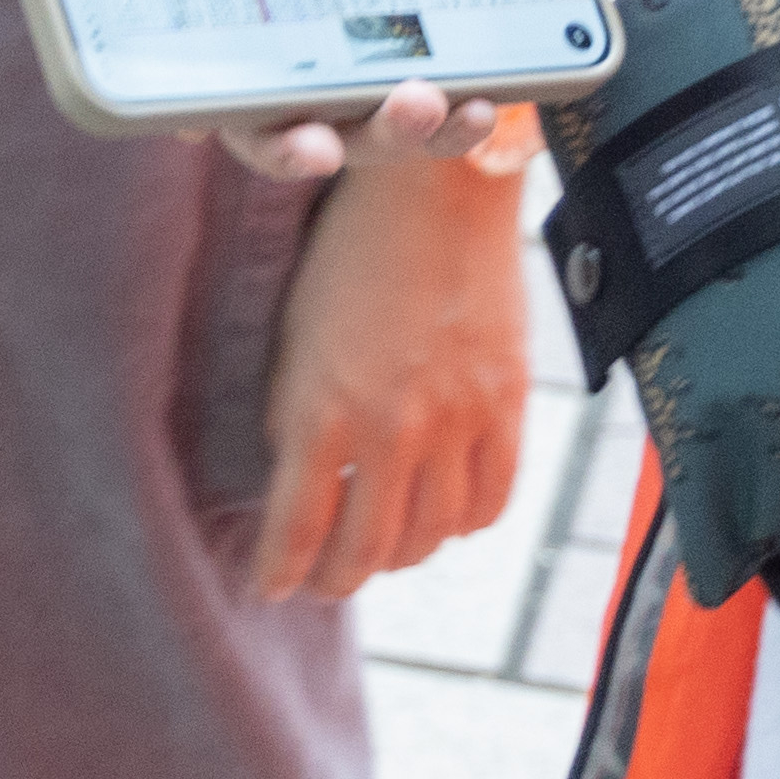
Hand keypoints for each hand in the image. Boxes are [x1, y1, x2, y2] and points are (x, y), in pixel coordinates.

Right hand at [177, 0, 548, 181]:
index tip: (205, 124)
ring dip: (394, 135)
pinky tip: (481, 101)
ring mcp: (357, 62)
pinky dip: (455, 121)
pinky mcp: (422, 55)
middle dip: (301, 148)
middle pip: (280, 129)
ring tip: (427, 103)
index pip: (195, 80)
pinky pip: (435, 113)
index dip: (200, 118)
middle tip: (324, 146)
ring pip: (365, 132)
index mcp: (223, 4)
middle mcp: (285, 52)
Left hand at [249, 140, 540, 601]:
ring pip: (432, 536)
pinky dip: (464, 524)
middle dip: (337, 578)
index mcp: (321, 409)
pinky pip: (492, 501)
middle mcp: (391, 428)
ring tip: (380, 550)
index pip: (298, 529)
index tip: (271, 588)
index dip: (282, 572)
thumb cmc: (346, 254)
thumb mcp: (295, 337)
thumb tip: (302, 489)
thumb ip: (299, 418)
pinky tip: (442, 517)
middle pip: (369, 550)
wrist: (433, 190)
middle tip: (324, 581)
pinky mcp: (508, 406)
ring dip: (400, 555)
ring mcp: (456, 421)